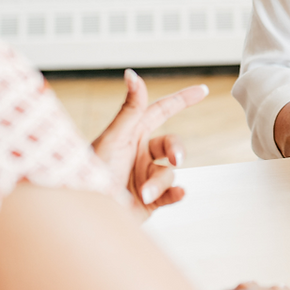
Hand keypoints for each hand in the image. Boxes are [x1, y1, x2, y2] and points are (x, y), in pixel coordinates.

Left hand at [92, 69, 207, 215]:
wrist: (86, 215)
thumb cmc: (92, 175)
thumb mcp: (113, 138)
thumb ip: (129, 109)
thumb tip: (132, 74)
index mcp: (131, 134)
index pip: (161, 111)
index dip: (182, 100)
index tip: (203, 90)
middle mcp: (139, 153)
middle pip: (171, 144)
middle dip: (177, 150)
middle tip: (175, 159)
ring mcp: (144, 177)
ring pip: (169, 173)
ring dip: (158, 183)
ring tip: (142, 193)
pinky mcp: (148, 200)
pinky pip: (171, 194)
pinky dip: (175, 194)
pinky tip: (179, 194)